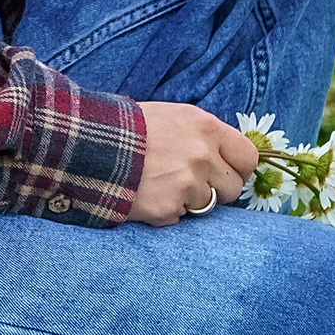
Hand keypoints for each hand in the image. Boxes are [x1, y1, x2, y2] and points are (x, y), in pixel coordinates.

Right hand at [132, 102, 262, 225]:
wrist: (87, 144)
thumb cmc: (129, 127)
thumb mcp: (172, 116)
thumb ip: (201, 135)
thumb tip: (223, 156)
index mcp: (205, 127)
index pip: (248, 156)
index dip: (239, 169)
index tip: (227, 173)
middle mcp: (202, 155)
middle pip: (233, 188)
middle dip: (215, 190)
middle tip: (191, 184)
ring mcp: (186, 184)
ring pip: (206, 206)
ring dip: (188, 201)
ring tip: (160, 185)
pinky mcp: (168, 208)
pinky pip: (178, 218)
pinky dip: (164, 211)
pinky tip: (146, 195)